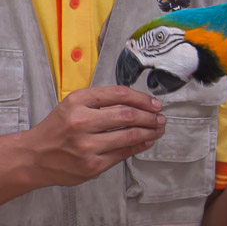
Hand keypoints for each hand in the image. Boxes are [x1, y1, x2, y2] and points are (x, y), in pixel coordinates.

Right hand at [20, 86, 165, 187]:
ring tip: (158, 128)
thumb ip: (103, 101)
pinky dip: (140, 146)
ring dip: (150, 131)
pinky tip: (147, 140)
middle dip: (150, 116)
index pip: (119, 95)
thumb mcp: (74, 105)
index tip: (154, 103)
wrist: (33, 157)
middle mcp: (81, 122)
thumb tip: (139, 103)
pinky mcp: (92, 165)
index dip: (143, 98)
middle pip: (128, 115)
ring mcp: (87, 146)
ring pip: (130, 135)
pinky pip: (124, 153)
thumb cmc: (58, 129)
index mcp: (77, 102)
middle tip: (160, 117)